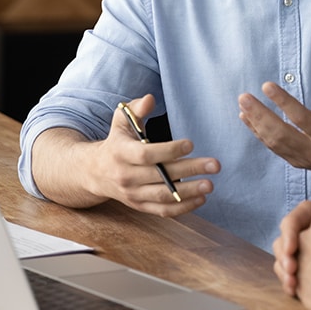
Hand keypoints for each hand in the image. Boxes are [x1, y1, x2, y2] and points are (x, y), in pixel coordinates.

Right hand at [93, 94, 220, 215]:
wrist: (95, 172)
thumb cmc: (116, 141)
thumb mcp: (121, 121)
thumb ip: (136, 108)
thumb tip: (150, 99)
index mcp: (120, 153)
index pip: (146, 155)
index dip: (169, 150)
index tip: (191, 144)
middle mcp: (125, 176)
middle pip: (160, 175)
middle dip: (189, 170)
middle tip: (214, 165)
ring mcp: (132, 194)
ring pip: (163, 196)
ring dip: (189, 192)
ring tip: (210, 184)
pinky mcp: (139, 206)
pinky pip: (162, 210)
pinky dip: (183, 207)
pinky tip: (201, 198)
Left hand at [238, 71, 310, 175]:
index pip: (301, 119)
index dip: (283, 102)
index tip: (267, 86)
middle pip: (280, 134)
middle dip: (260, 115)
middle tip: (244, 96)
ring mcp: (303, 160)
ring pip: (274, 143)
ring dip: (256, 123)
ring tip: (243, 103)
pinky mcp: (297, 162)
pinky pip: (274, 148)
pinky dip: (258, 133)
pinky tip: (247, 118)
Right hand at [273, 200, 310, 295]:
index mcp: (310, 214)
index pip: (292, 220)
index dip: (289, 234)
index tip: (292, 249)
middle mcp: (300, 230)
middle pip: (282, 241)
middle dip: (284, 256)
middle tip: (292, 269)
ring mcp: (298, 249)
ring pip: (281, 259)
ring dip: (284, 271)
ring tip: (292, 284)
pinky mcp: (299, 266)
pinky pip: (286, 273)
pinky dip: (288, 282)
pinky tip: (294, 291)